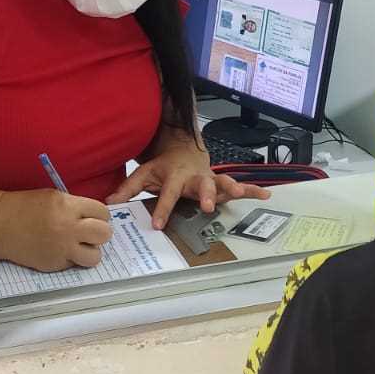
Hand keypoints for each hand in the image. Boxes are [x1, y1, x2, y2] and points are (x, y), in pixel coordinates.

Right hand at [0, 189, 111, 271]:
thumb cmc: (25, 208)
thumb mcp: (54, 197)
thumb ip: (76, 207)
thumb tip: (96, 218)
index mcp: (68, 207)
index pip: (102, 212)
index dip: (100, 215)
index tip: (94, 217)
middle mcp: (68, 228)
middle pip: (104, 234)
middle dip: (100, 233)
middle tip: (90, 233)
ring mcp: (62, 248)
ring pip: (95, 257)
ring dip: (90, 251)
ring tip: (80, 246)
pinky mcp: (54, 264)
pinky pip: (74, 264)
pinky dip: (71, 259)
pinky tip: (59, 250)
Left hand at [108, 139, 270, 229]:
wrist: (184, 148)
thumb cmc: (163, 165)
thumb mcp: (144, 173)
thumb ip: (128, 188)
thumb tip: (109, 202)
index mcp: (174, 176)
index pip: (167, 194)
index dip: (162, 209)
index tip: (158, 226)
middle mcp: (194, 177)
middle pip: (201, 184)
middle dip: (205, 194)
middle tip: (207, 206)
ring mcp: (210, 179)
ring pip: (223, 182)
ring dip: (232, 187)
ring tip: (242, 193)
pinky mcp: (221, 183)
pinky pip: (239, 187)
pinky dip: (253, 190)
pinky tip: (265, 194)